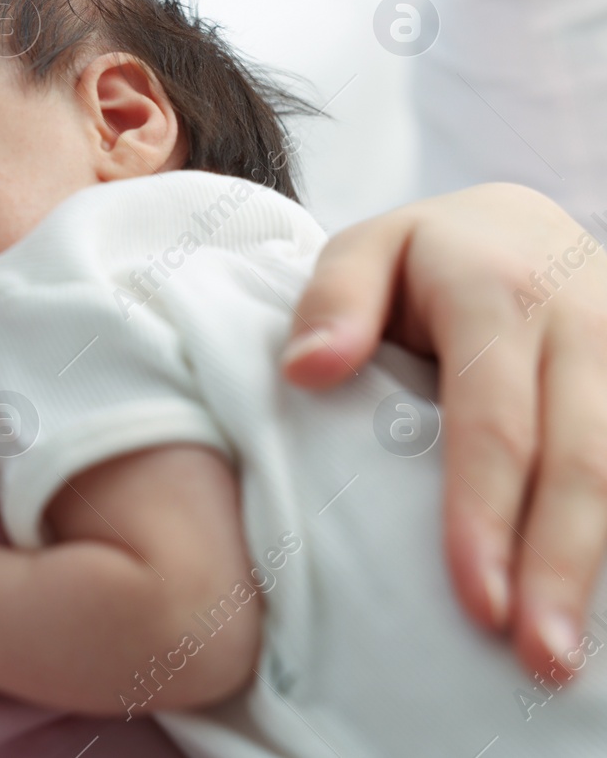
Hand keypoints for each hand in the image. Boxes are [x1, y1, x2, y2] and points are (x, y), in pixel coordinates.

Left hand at [285, 183, 606, 679]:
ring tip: (565, 655)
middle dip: (558, 564)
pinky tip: (602, 605)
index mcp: (497, 290)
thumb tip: (306, 370)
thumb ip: (332, 300)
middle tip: (539, 656)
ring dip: (596, 564)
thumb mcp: (365, 249)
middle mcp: (582, 319)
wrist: (519, 226)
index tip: (473, 598)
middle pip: (577, 459)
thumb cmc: (422, 259)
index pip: (493, 420)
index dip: (484, 513)